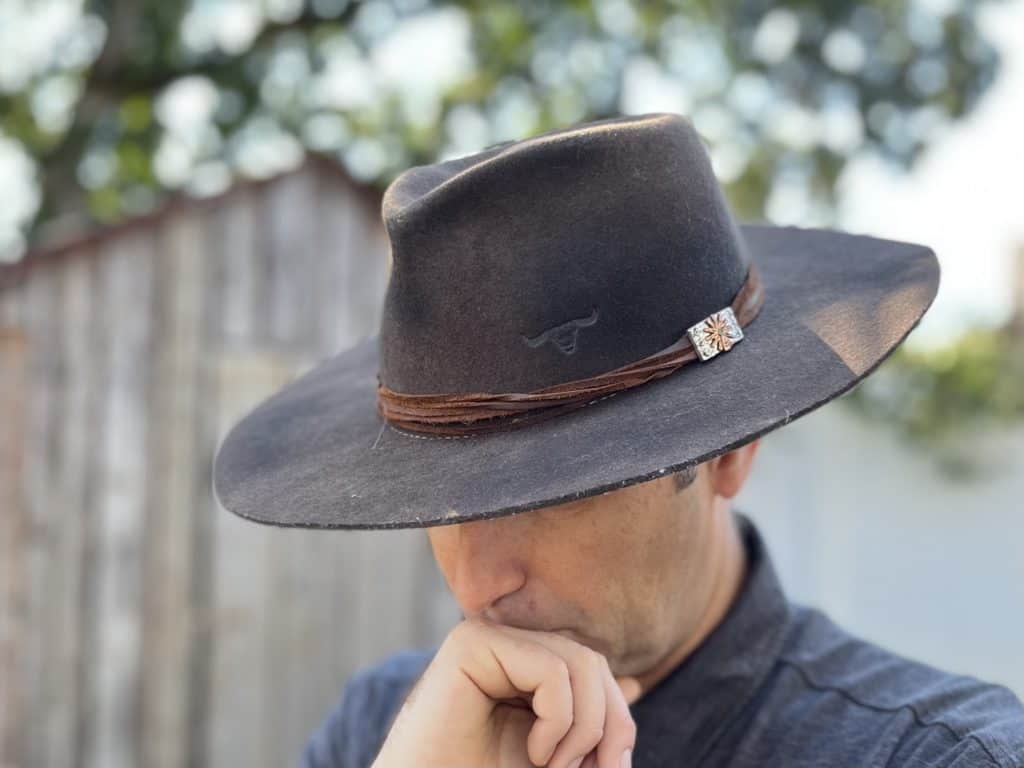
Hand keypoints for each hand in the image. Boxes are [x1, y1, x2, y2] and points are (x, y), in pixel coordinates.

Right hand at [371, 616, 640, 767]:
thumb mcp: (557, 756)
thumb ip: (589, 723)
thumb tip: (634, 682)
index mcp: (523, 668)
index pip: (596, 672)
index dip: (618, 722)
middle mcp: (507, 644)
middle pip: (594, 663)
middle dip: (608, 725)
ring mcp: (489, 637)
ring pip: (581, 662)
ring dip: (584, 729)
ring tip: (554, 766)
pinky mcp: (473, 643)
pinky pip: (553, 671)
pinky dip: (560, 721)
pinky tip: (535, 752)